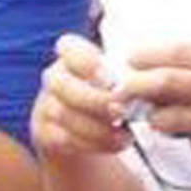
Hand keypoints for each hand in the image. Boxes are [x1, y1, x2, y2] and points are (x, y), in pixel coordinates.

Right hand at [32, 34, 133, 159]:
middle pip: (61, 84)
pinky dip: (93, 144)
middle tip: (121, 111)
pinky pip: (65, 139)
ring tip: (124, 134)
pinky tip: (115, 143)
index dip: (85, 60)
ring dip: (98, 127)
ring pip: (64, 114)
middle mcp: (54, 77)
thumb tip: (145, 85)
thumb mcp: (123, 78)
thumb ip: (127, 76)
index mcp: (73, 55)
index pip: (67, 46)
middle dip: (94, 99)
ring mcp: (46, 106)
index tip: (106, 75)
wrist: (92, 128)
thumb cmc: (117, 95)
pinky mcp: (45, 133)